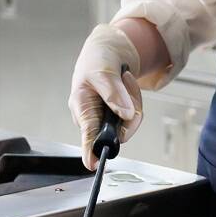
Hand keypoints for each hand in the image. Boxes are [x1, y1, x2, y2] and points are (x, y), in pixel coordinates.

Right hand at [68, 25, 142, 163]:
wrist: (107, 51)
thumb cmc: (97, 59)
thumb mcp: (103, 71)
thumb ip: (113, 93)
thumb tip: (125, 115)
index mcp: (81, 106)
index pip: (86, 135)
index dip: (90, 151)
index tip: (93, 164)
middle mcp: (92, 118)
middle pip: (118, 131)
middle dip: (129, 107)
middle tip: (125, 82)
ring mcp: (105, 119)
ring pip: (130, 122)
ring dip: (133, 99)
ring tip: (124, 78)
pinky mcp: (117, 117)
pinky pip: (134, 115)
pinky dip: (134, 99)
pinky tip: (126, 84)